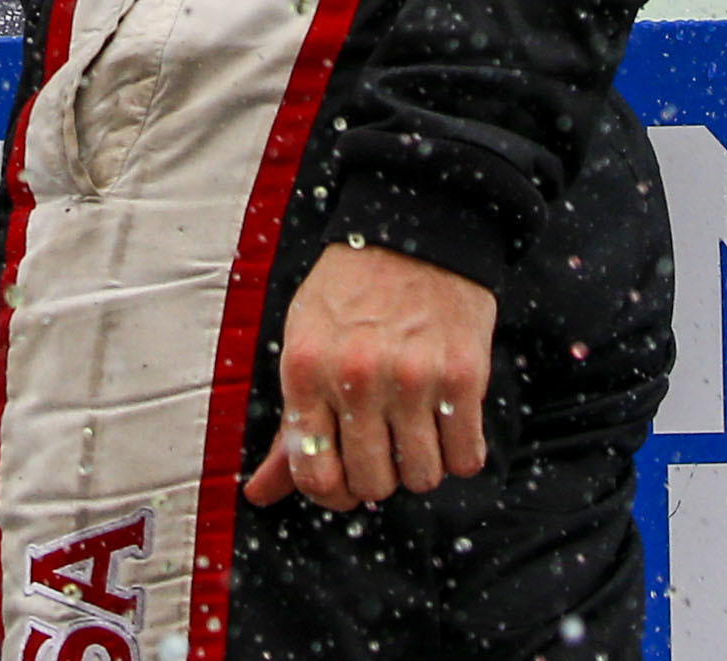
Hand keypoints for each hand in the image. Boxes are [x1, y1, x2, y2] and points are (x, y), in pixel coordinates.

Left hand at [241, 244, 491, 510]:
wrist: (416, 233)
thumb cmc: (350, 294)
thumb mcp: (304, 345)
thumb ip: (289, 426)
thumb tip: (260, 493)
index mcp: (307, 369)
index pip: (313, 473)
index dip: (332, 492)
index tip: (346, 480)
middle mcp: (357, 376)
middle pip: (372, 483)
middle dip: (379, 476)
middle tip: (385, 445)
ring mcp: (413, 377)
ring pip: (421, 478)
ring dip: (421, 465)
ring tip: (416, 428)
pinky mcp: (463, 374)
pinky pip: (466, 458)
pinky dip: (459, 453)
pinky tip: (448, 423)